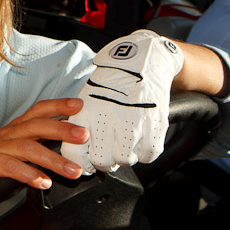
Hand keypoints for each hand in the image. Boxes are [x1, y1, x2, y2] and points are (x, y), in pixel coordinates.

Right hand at [0, 98, 86, 229]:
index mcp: (9, 133)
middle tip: (84, 135)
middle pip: (33, 126)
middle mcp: (1, 137)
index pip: (35, 112)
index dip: (57, 106)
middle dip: (61, 128)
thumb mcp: (8, 158)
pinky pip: (5, 167)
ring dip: (51, 158)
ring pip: (24, 148)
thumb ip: (31, 154)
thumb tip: (65, 157)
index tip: (80, 105)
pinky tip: (41, 182)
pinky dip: (26, 173)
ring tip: (72, 171)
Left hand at [63, 30, 184, 173]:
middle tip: (107, 156)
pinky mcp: (154, 125)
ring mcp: (133, 123)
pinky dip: (144, 153)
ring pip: (125, 160)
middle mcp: (107, 120)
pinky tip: (140, 142)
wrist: (139, 65)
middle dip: (103, 162)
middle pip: (102, 161)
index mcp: (86, 114)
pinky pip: (148, 155)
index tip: (85, 163)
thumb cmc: (109, 87)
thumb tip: (75, 154)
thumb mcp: (84, 102)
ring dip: (124, 157)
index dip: (80, 163)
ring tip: (123, 145)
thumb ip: (78, 125)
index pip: (75, 153)